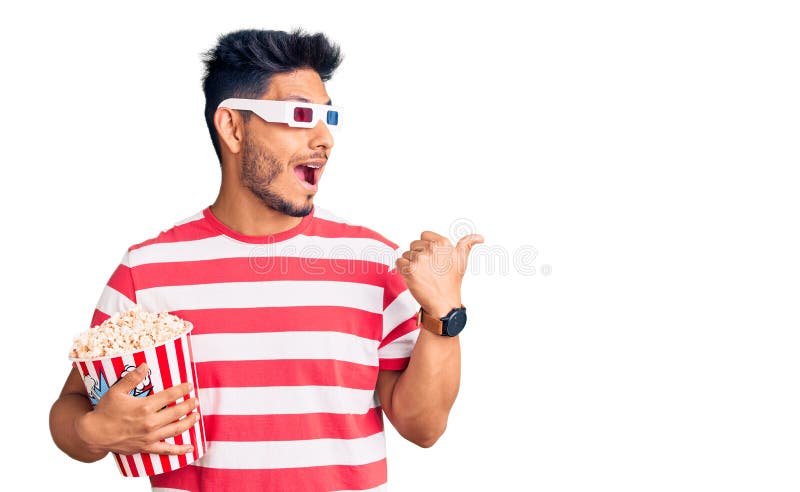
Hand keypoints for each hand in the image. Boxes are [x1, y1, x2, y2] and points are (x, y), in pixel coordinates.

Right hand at [75, 363, 197, 455]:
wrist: (94, 434)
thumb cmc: (104, 411)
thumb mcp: (116, 391)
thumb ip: (132, 378)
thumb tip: (145, 365)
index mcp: (145, 407)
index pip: (170, 396)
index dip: (182, 389)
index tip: (189, 385)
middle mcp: (150, 422)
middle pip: (177, 412)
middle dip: (189, 405)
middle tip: (196, 400)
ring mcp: (150, 436)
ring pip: (176, 429)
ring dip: (189, 422)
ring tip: (196, 416)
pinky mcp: (147, 447)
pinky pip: (167, 450)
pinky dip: (180, 450)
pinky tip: (190, 448)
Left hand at [396, 231, 483, 317]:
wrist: (444, 304)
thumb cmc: (452, 282)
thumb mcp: (462, 261)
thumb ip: (467, 244)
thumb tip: (481, 237)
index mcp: (444, 244)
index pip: (424, 235)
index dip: (426, 248)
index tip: (433, 260)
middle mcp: (432, 249)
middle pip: (414, 245)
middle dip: (418, 256)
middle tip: (428, 270)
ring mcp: (420, 259)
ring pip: (406, 254)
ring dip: (411, 264)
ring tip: (423, 275)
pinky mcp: (410, 270)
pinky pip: (399, 262)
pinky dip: (403, 270)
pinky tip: (414, 278)